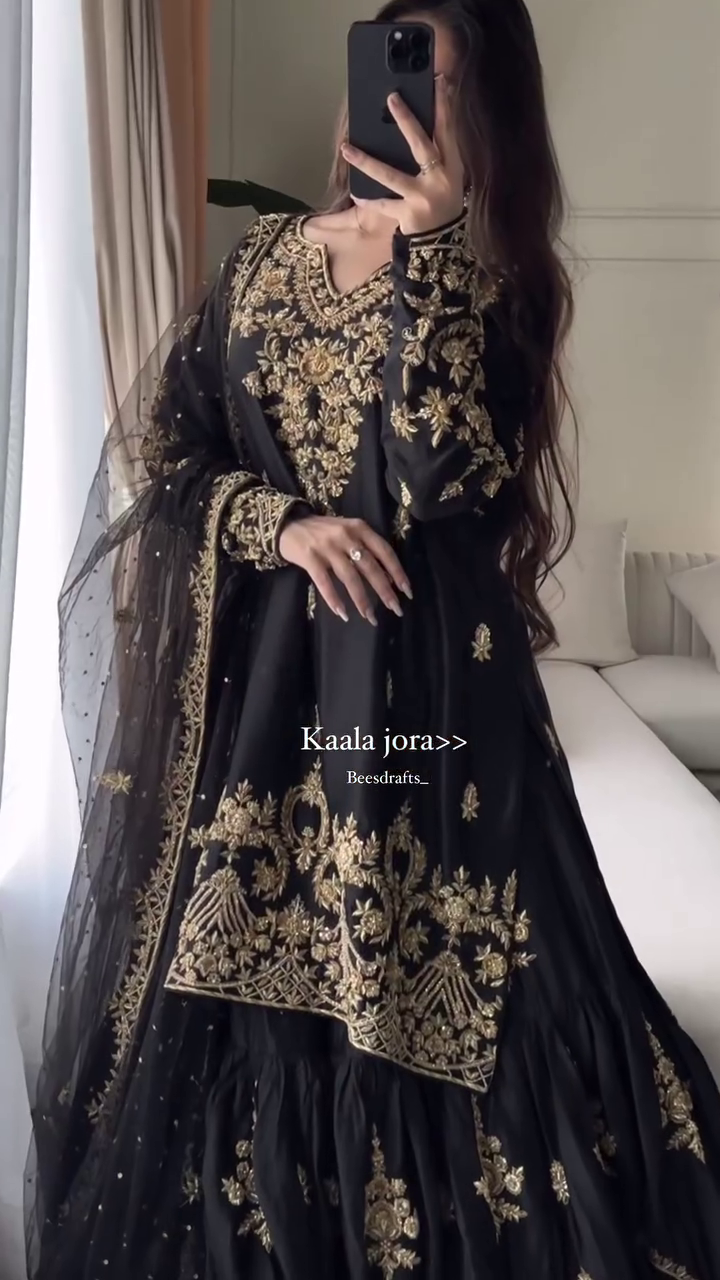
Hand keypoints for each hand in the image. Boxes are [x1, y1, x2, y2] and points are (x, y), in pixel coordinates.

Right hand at [278, 514, 411, 624]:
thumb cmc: (323, 532)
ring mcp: (327, 546)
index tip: (406, 591)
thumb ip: (366, 549)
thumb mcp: (348, 533)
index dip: (397, 572)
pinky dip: (334, 599)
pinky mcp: (310, 557)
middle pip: (370, 567)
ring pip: (350, 577)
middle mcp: (346, 535)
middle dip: (384, 590)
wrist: (288, 525)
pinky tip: (343, 614)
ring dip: (362, 599)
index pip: (384, 551)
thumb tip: (388, 578)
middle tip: (395, 609)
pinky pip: (324, 582)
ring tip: (370, 616)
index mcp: (359, 528)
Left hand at [341, 74, 464, 236]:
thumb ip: (437, 155)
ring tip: (346, 148)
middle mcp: (440, 179)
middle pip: (422, 145)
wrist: (444, 244)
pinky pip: (383, 204)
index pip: (448, 131)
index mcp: (453, 167)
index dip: (444, 106)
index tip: (438, 81)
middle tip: (392, 98)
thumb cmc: (442, 205)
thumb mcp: (448, 178)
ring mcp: (423, 197)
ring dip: (366, 161)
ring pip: (391, 175)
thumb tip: (415, 124)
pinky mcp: (408, 214)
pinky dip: (369, 200)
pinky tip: (356, 194)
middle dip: (407, 120)